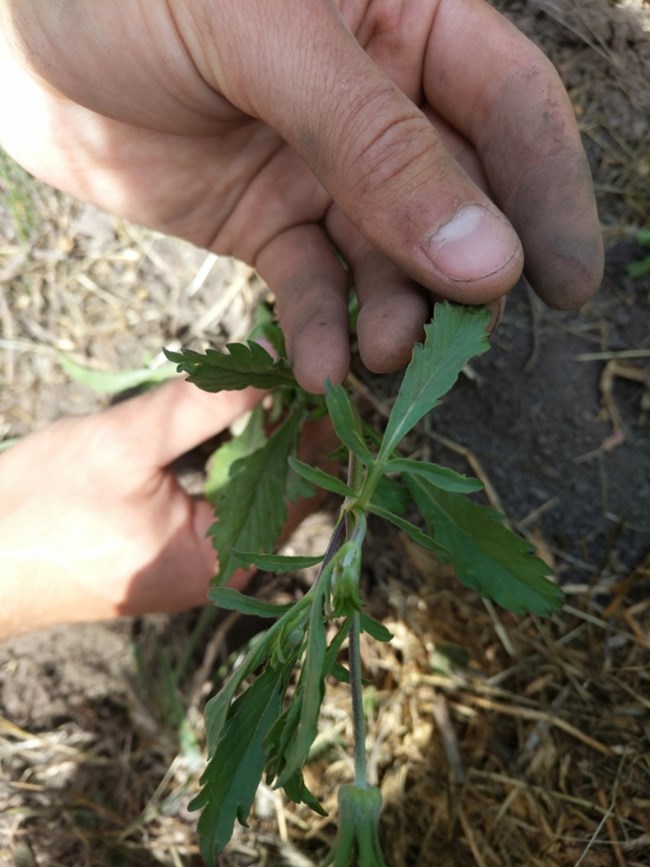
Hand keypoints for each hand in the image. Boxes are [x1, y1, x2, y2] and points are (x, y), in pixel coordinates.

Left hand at [0, 0, 601, 391]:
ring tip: (376, 358)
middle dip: (459, 277)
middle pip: (457, 200)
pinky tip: (321, 368)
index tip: (563, 287)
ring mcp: (322, 168)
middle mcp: (378, 100)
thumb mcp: (264, 39)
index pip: (510, 107)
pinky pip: (310, 283)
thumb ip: (378, 144)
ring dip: (389, 315)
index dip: (546, 196)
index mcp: (406, 19)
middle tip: (451, 341)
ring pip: (385, 257)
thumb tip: (489, 257)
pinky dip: (319, 327)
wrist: (15, 35)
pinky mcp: (266, 222)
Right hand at [0, 380, 332, 639]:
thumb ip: (203, 403)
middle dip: (287, 431)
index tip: (322, 376)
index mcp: (219, 561)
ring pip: (248, 495)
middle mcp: (218, 573)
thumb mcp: (127, 443)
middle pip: (278, 494)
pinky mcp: (170, 553)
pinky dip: (229, 460)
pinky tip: (231, 419)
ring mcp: (193, 566)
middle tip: (294, 369)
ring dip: (258, 440)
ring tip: (269, 384)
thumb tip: (270, 355)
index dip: (314, 431)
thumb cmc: (42, 505)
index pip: (297, 490)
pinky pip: (219, 503)